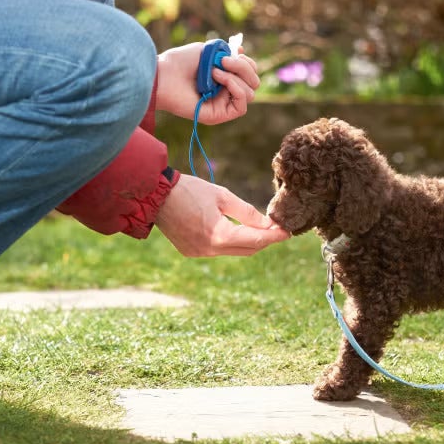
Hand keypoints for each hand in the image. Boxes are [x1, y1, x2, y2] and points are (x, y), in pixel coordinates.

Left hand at [155, 42, 259, 124]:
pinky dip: (236, 89)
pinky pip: (241, 106)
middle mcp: (226, 92)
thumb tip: (243, 52)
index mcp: (225, 77)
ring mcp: (222, 104)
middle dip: (244, 68)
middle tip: (224, 60)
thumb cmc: (180, 62)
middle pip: (254, 83)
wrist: (163, 76)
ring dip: (236, 77)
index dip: (247, 63)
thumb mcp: (208, 51)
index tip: (234, 52)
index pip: (250, 73)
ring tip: (215, 71)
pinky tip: (219, 79)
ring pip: (250, 93)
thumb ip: (227, 52)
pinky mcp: (218, 115)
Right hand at [155, 174, 290, 256]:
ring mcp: (199, 253)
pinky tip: (233, 230)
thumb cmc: (189, 190)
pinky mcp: (190, 252)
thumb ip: (247, 212)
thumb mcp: (222, 196)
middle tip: (276, 230)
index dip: (273, 236)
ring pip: (232, 252)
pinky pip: (217, 250)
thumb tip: (268, 224)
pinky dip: (229, 242)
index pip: (256, 240)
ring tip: (258, 228)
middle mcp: (210, 250)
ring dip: (247, 242)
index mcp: (219, 235)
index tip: (287, 231)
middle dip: (263, 240)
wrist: (155, 196)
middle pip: (247, 250)